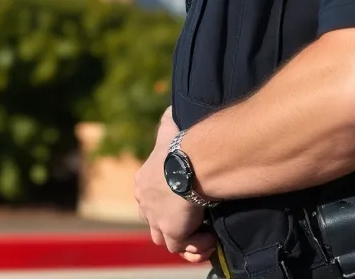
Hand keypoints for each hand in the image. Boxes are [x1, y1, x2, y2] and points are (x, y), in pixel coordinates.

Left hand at [134, 108, 209, 255]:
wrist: (189, 163)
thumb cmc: (181, 146)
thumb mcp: (170, 130)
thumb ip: (168, 121)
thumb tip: (171, 107)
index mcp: (143, 181)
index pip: (148, 198)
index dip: (164, 204)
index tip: (183, 201)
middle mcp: (145, 203)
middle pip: (155, 222)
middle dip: (173, 225)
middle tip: (195, 221)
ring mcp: (157, 220)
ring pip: (167, 239)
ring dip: (186, 238)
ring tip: (206, 233)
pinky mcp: (172, 232)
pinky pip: (183, 247)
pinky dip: (197, 245)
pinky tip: (211, 236)